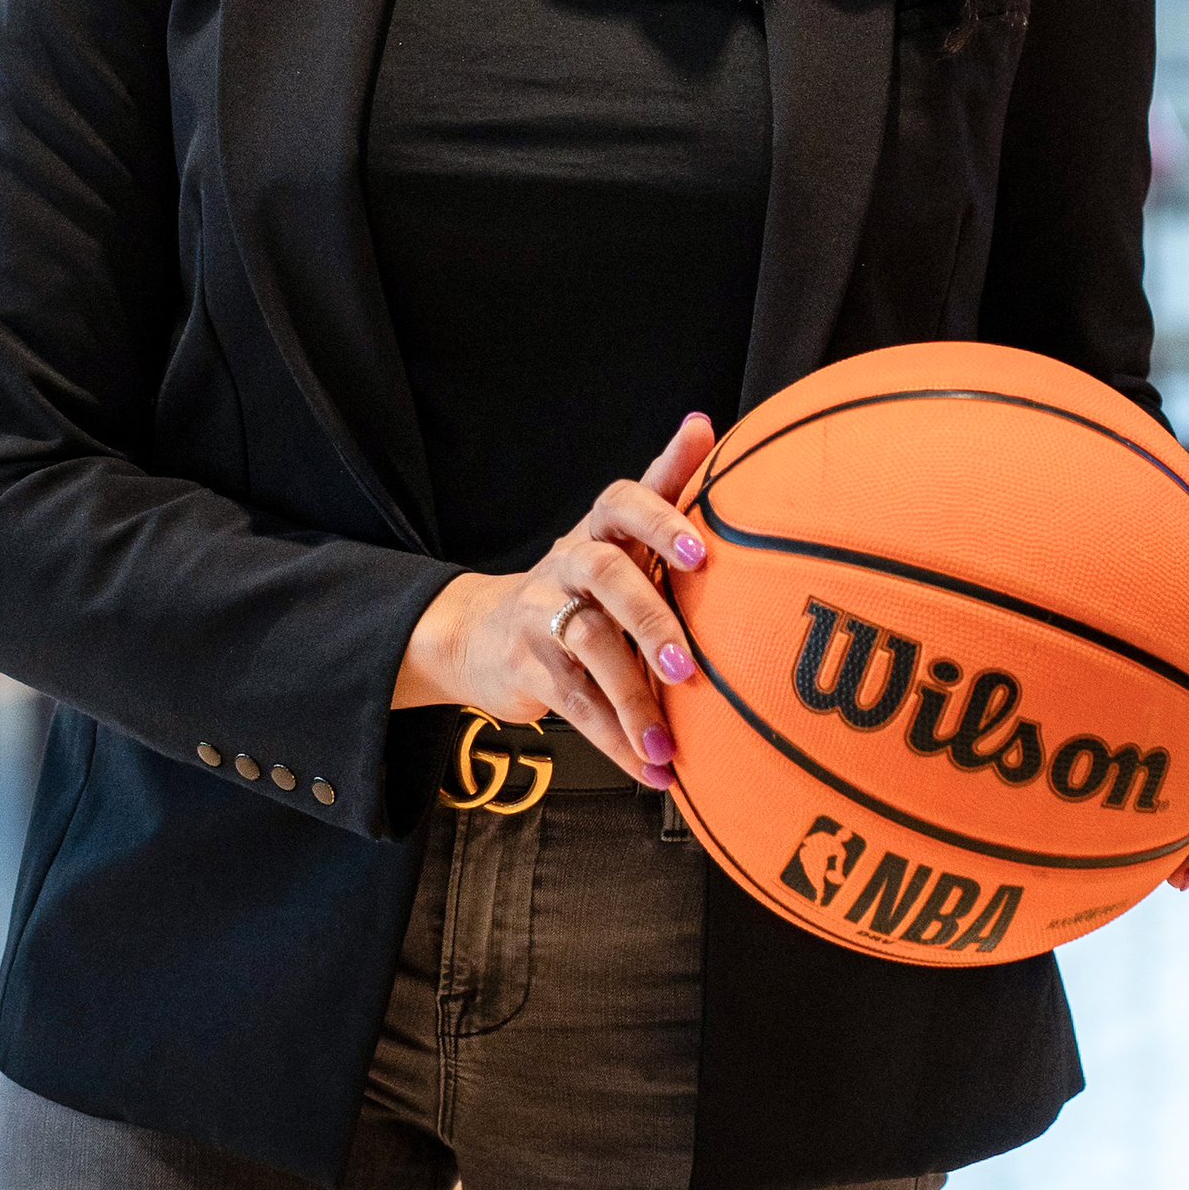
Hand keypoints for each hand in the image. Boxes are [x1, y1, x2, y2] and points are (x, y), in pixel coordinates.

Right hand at [392, 412, 716, 791]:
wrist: (484, 634)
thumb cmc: (580, 583)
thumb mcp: (616, 537)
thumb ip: (663, 485)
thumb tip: (704, 419)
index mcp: (599, 529)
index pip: (624, 502)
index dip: (661, 520)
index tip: (704, 549)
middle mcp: (568, 563)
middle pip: (604, 574)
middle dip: (648, 617)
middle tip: (688, 663)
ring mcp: (542, 615)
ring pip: (588, 648)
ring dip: (634, 700)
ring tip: (670, 744)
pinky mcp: (527, 667)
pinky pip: (575, 705)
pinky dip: (617, 742)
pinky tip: (653, 770)